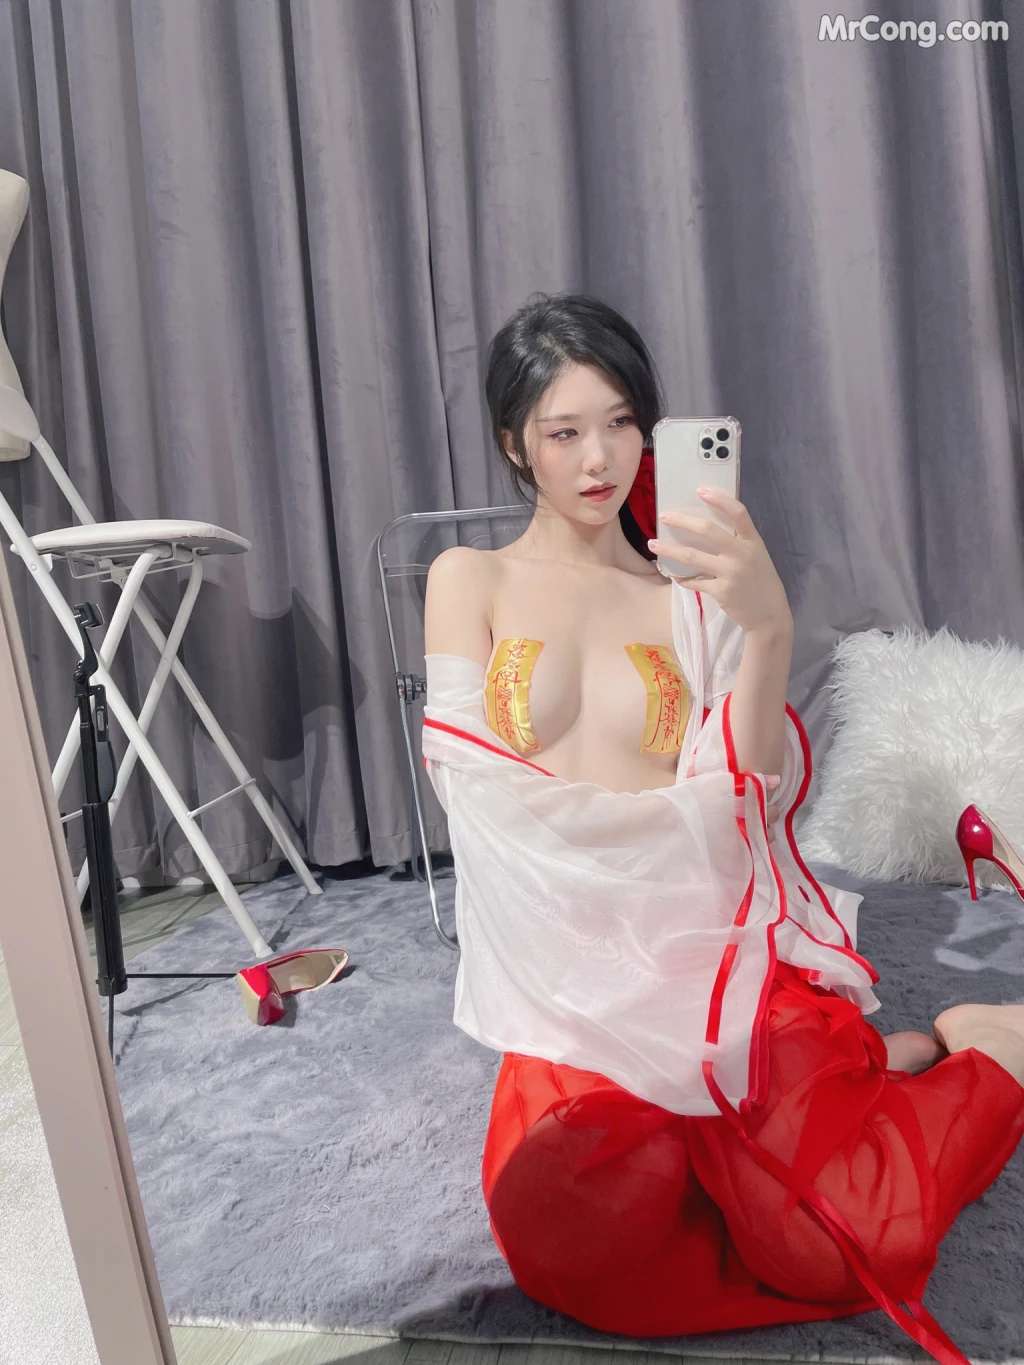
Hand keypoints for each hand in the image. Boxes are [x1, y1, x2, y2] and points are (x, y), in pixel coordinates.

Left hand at [647, 488, 791, 635]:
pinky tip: (675, 576)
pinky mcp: (721, 592)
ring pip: (692, 556)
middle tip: (664, 516)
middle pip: (708, 530)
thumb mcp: (756, 556)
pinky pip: (694, 582)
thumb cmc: (760, 581)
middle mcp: (742, 554)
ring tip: (653, 543)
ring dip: (669, 549)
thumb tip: (705, 528)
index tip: (700, 490)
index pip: (738, 513)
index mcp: (753, 542)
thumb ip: (738, 542)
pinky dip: (682, 579)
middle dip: (682, 521)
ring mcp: (731, 573)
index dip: (720, 499)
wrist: (769, 615)